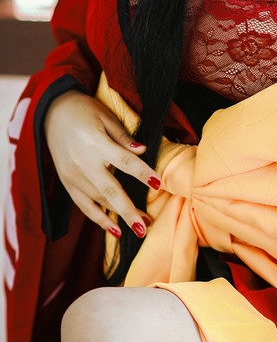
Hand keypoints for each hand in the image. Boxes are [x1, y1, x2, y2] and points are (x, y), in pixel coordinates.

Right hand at [45, 90, 162, 238]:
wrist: (51, 113)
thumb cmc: (84, 111)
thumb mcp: (106, 117)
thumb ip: (124, 138)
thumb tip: (142, 151)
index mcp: (96, 144)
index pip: (124, 161)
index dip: (142, 173)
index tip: (158, 183)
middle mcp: (83, 163)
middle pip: (110, 190)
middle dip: (128, 211)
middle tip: (145, 226)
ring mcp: (73, 176)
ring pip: (98, 201)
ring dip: (119, 216)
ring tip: (141, 226)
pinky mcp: (67, 183)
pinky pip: (84, 206)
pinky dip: (99, 219)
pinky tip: (115, 230)